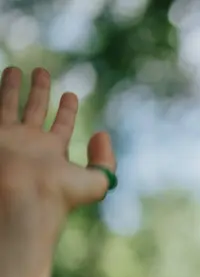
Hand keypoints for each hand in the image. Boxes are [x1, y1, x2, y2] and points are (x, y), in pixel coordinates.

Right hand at [0, 66, 115, 241]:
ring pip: (9, 106)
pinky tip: (2, 76)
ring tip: (15, 69)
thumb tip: (101, 134)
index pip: (61, 125)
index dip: (66, 109)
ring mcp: (8, 140)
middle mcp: (29, 144)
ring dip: (12, 87)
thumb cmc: (60, 195)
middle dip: (38, 90)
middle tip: (41, 71)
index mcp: (53, 152)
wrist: (24, 202)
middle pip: (34, 110)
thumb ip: (106, 160)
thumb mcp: (97, 181)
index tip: (70, 94)